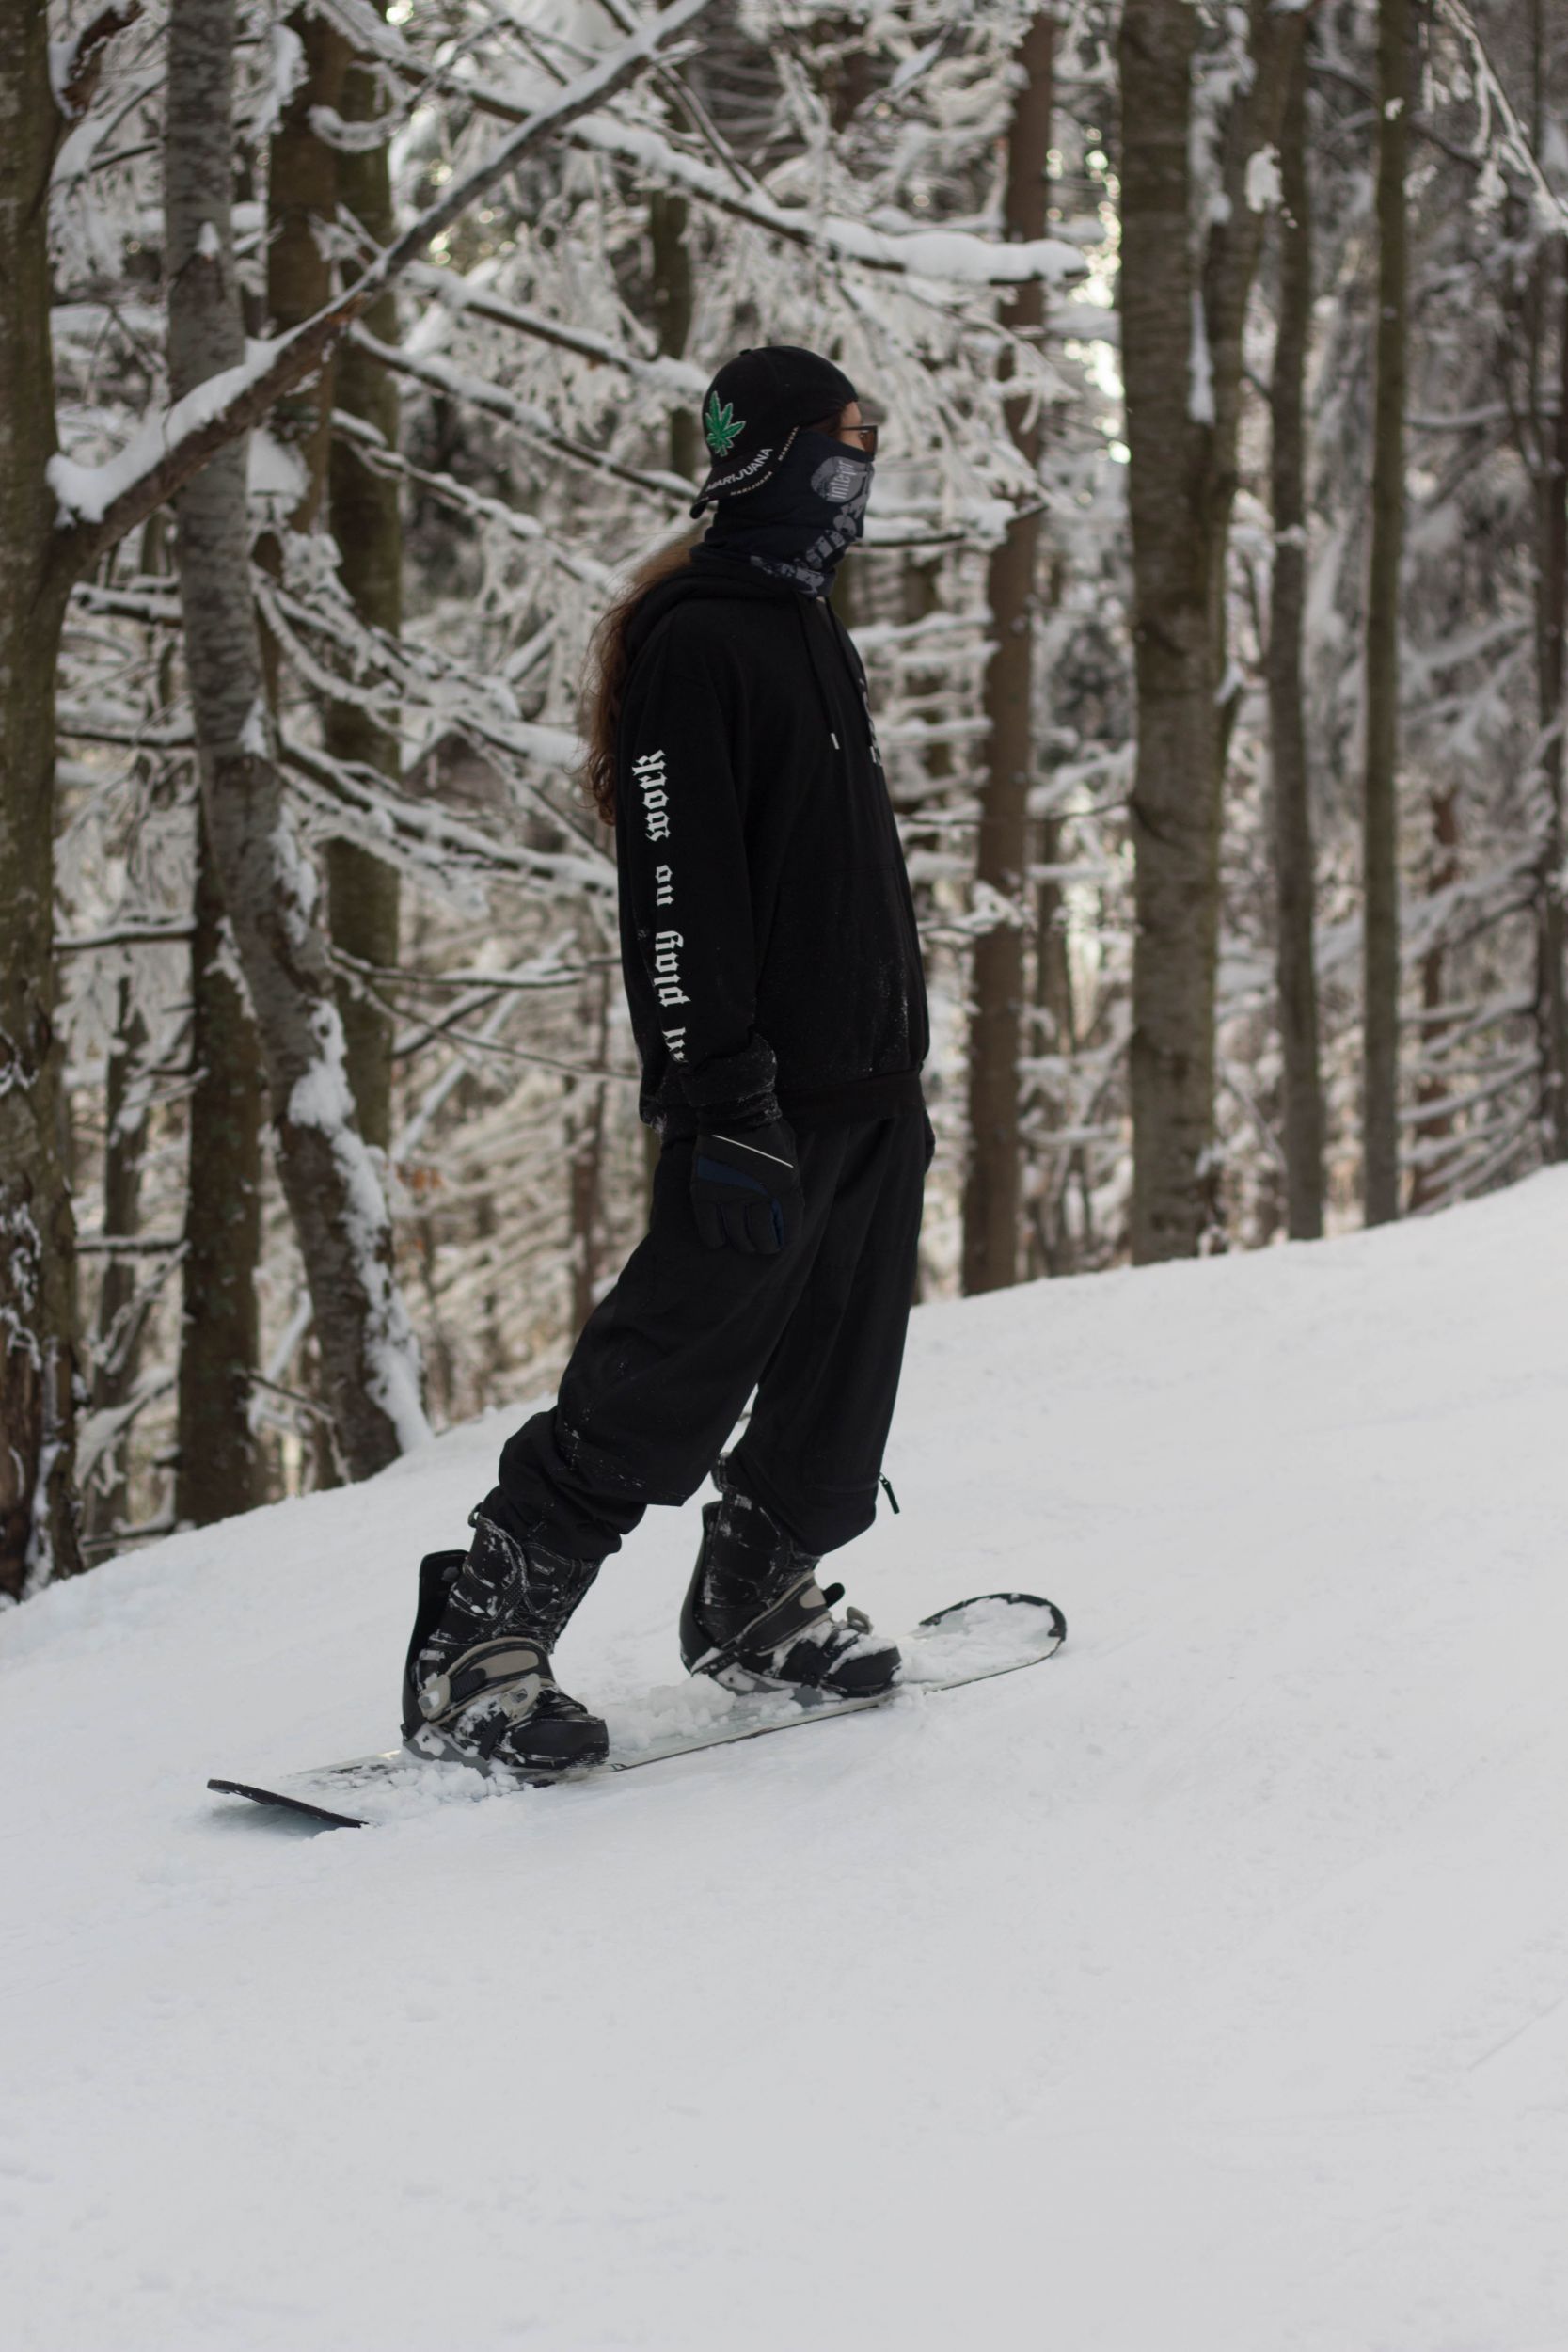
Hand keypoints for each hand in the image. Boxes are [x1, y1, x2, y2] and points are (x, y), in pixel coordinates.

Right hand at [691, 1118, 801, 1253]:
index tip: (781, 1240)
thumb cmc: (768, 1130)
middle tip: (760, 1243)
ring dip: (742, 1243)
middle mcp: (758, 1196)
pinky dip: (715, 1238)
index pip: (789, 1230)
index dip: (786, 1239)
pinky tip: (720, 1238)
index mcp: (784, 1188)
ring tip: (742, 1241)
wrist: (734, 1110)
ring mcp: (729, 1195)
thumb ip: (789, 1182)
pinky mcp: (705, 1193)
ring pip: (737, 1237)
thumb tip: (787, 1204)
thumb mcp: (791, 1155)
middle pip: (762, 1238)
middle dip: (764, 1245)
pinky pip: (710, 1230)